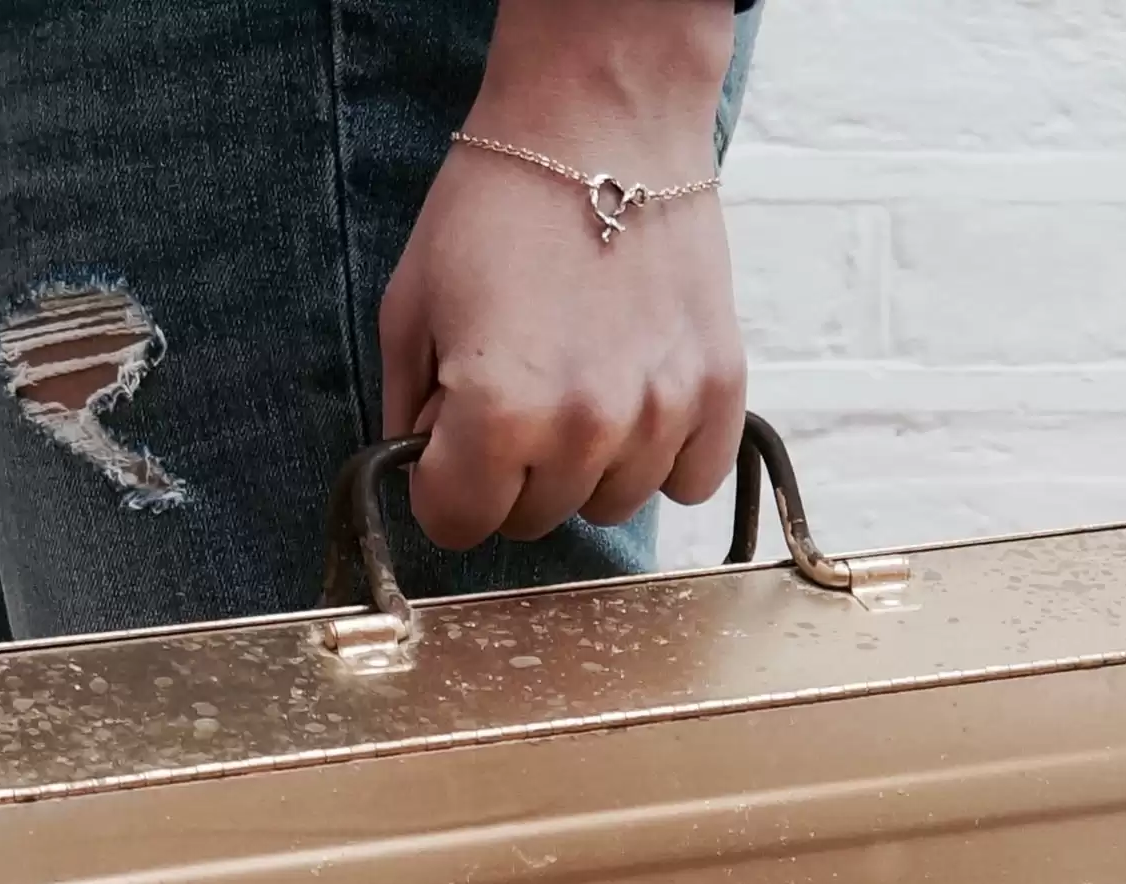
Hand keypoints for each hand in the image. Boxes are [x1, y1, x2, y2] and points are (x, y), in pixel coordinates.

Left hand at [380, 0, 744, 548]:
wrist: (602, 116)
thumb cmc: (500, 199)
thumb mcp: (412, 305)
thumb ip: (408, 409)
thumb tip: (424, 470)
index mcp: (498, 415)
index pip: (456, 524)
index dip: (442, 484)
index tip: (450, 442)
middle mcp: (584, 428)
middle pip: (533, 520)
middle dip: (511, 471)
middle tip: (518, 387)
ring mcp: (660, 413)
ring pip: (610, 505)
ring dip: (588, 465)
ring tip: (580, 379)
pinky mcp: (718, 389)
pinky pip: (688, 481)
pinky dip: (663, 455)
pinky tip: (637, 395)